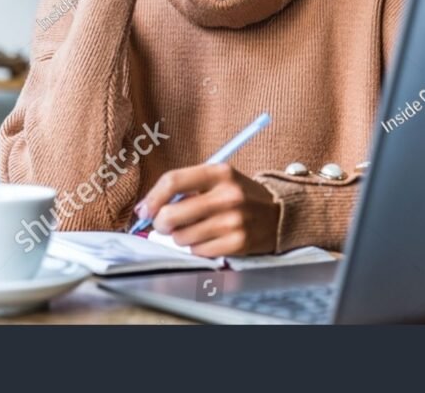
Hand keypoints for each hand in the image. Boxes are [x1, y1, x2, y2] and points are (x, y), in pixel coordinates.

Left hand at [134, 163, 280, 256]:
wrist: (279, 214)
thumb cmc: (239, 196)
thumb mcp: (219, 180)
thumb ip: (186, 188)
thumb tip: (146, 210)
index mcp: (220, 172)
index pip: (173, 180)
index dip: (152, 198)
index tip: (144, 210)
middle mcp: (227, 195)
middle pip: (171, 214)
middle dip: (162, 223)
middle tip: (168, 224)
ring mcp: (233, 221)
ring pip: (181, 237)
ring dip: (182, 237)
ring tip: (197, 230)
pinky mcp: (237, 243)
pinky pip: (198, 252)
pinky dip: (198, 249)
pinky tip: (211, 239)